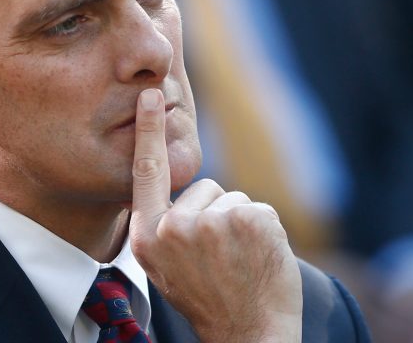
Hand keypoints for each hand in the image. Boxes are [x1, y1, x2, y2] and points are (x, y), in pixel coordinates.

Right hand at [129, 89, 302, 342]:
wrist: (250, 334)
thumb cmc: (210, 299)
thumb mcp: (167, 267)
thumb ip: (165, 225)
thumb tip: (181, 185)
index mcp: (148, 238)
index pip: (146, 173)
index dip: (149, 131)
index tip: (153, 94)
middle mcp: (173, 227)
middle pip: (203, 188)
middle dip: (216, 214)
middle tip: (221, 257)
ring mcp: (211, 223)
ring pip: (232, 199)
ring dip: (241, 225)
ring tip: (238, 261)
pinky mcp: (248, 219)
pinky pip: (258, 208)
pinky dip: (265, 230)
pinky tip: (259, 258)